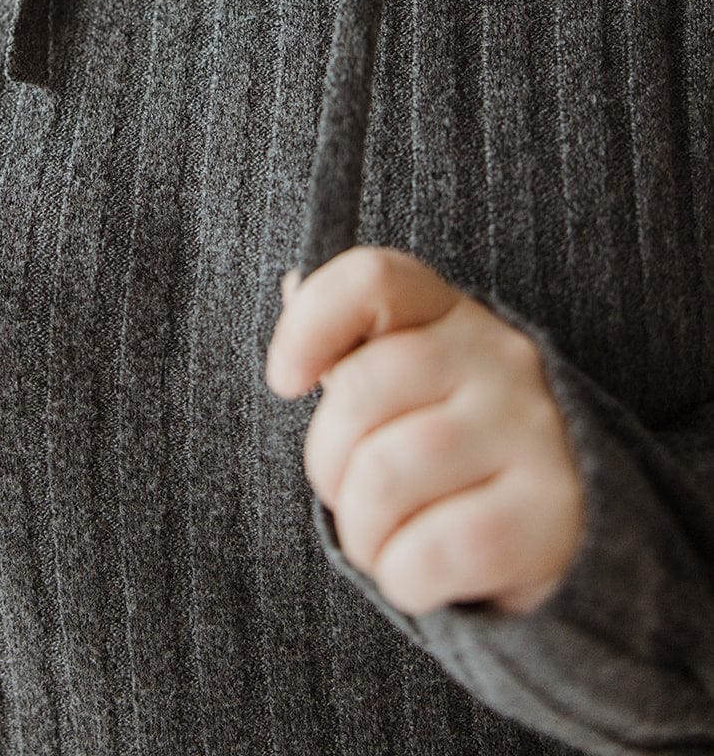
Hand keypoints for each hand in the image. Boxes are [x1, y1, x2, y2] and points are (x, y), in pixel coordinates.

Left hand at [265, 247, 585, 617]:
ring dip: (361, 531)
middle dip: (328, 465)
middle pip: (357, 392)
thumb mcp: (413, 384)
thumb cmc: (459, 453)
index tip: (286, 380)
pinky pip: (428, 553)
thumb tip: (291, 286)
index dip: (310, 323)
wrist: (574, 533)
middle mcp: (501, 358)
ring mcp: (532, 432)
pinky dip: (403, 579)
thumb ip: (355, 341)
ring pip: (383, 477)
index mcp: (453, 315)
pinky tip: (422, 575)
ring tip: (386, 540)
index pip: (372, 279)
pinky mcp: (549, 514)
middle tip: (354, 496)